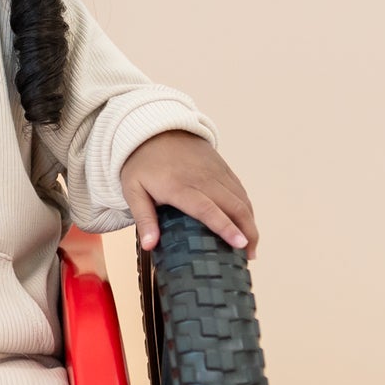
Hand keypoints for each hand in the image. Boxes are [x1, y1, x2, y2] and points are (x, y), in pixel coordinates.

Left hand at [120, 130, 258, 260]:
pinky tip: (247, 223)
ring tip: (251, 246)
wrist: (155, 128)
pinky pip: (240, 189)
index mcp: (179, 187)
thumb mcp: (133, 190)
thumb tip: (149, 246)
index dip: (226, 228)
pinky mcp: (222, 168)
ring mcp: (216, 172)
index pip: (208, 210)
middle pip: (234, 206)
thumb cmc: (141, 162)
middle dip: (248, 232)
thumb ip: (143, 218)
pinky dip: (247, 208)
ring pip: (241, 199)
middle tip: (249, 256)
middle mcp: (203, 179)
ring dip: (251, 222)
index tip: (241, 244)